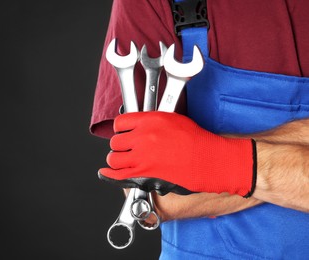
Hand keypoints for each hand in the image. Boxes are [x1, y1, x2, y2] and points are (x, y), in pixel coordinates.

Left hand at [99, 111, 255, 196]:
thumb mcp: (174, 120)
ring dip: (116, 159)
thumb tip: (143, 126)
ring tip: (121, 160)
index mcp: (150, 120)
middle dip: (119, 146)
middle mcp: (143, 136)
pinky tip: (107, 173)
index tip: (122, 133)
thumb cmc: (197, 140)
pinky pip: (118, 174)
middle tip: (126, 149)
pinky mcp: (145, 172)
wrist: (209, 159)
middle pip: (115, 141)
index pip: (121, 122)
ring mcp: (142, 155)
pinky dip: (109, 174)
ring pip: (114, 158)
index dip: (120, 129)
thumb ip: (153, 122)